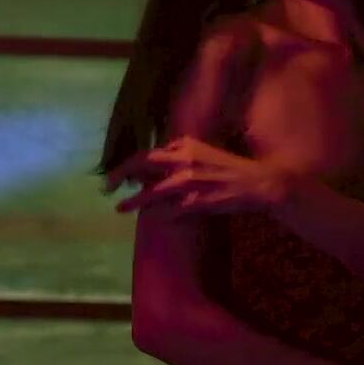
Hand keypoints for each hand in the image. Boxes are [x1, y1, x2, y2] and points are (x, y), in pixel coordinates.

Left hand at [107, 135, 291, 216]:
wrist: (255, 183)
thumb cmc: (228, 167)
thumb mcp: (203, 150)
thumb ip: (179, 151)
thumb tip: (153, 161)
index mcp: (185, 146)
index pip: (147, 154)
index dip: (126, 166)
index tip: (115, 178)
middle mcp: (185, 161)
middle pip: (143, 165)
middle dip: (121, 176)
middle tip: (108, 190)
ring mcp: (190, 183)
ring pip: (153, 193)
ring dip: (135, 203)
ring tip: (121, 209)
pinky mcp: (198, 202)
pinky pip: (170, 212)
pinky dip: (159, 216)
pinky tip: (152, 218)